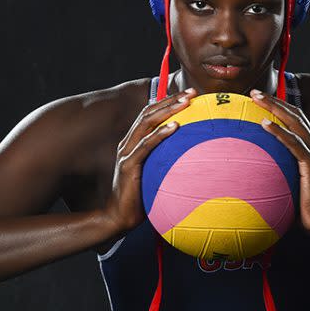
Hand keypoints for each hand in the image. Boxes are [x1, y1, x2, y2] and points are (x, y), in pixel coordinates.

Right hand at [105, 88, 197, 232]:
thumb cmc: (140, 198)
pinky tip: (175, 126)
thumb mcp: (155, 175)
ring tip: (186, 102)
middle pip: (149, 113)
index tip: (189, 95)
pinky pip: (146, 145)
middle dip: (171, 100)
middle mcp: (128, 143)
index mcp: (134, 143)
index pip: (151, 115)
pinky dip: (160, 134)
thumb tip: (192, 158)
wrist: (117, 218)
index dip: (168, 102)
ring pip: (147, 124)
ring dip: (168, 110)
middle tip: (191, 93)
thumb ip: (166, 162)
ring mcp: (127, 153)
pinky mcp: (128, 165)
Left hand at [249, 89, 309, 243]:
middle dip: (274, 100)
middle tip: (254, 92)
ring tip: (257, 99)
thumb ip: (275, 174)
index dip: (279, 107)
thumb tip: (250, 175)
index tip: (259, 99)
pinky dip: (279, 132)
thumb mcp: (287, 185)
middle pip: (294, 115)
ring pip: (294, 123)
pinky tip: (264, 124)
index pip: (295, 121)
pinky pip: (293, 144)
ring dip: (275, 108)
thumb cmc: (304, 208)